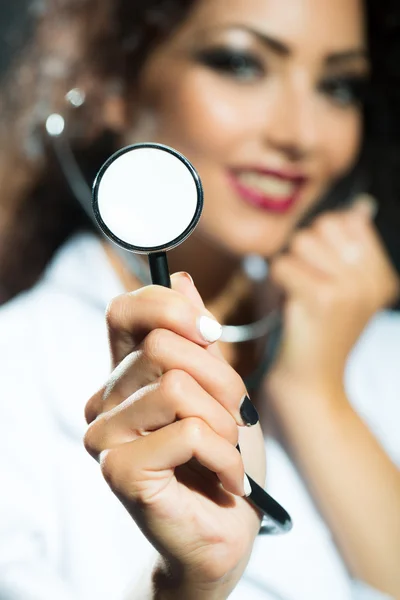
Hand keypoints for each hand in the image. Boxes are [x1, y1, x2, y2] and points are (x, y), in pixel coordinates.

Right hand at [84, 273, 264, 597]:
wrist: (227, 531)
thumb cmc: (223, 456)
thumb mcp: (220, 386)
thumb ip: (197, 337)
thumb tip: (181, 278)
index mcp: (127, 375)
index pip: (124, 310)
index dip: (168, 306)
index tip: (211, 333)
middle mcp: (106, 400)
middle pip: (165, 345)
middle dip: (221, 380)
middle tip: (235, 418)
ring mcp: (105, 436)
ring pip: (178, 387)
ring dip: (225, 422)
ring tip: (228, 452)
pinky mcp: (118, 471)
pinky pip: (188, 433)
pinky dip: (225, 457)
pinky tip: (226, 481)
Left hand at [268, 196, 399, 395]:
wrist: (313, 384)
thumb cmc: (316, 333)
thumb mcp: (342, 289)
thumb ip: (346, 249)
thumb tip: (359, 206)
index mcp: (380, 274)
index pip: (347, 221)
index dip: (321, 239)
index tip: (317, 269)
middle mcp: (372, 278)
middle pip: (323, 226)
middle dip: (303, 250)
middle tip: (304, 283)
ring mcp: (351, 287)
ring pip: (301, 242)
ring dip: (289, 265)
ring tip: (297, 293)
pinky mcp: (323, 298)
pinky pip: (284, 264)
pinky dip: (276, 281)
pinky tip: (288, 304)